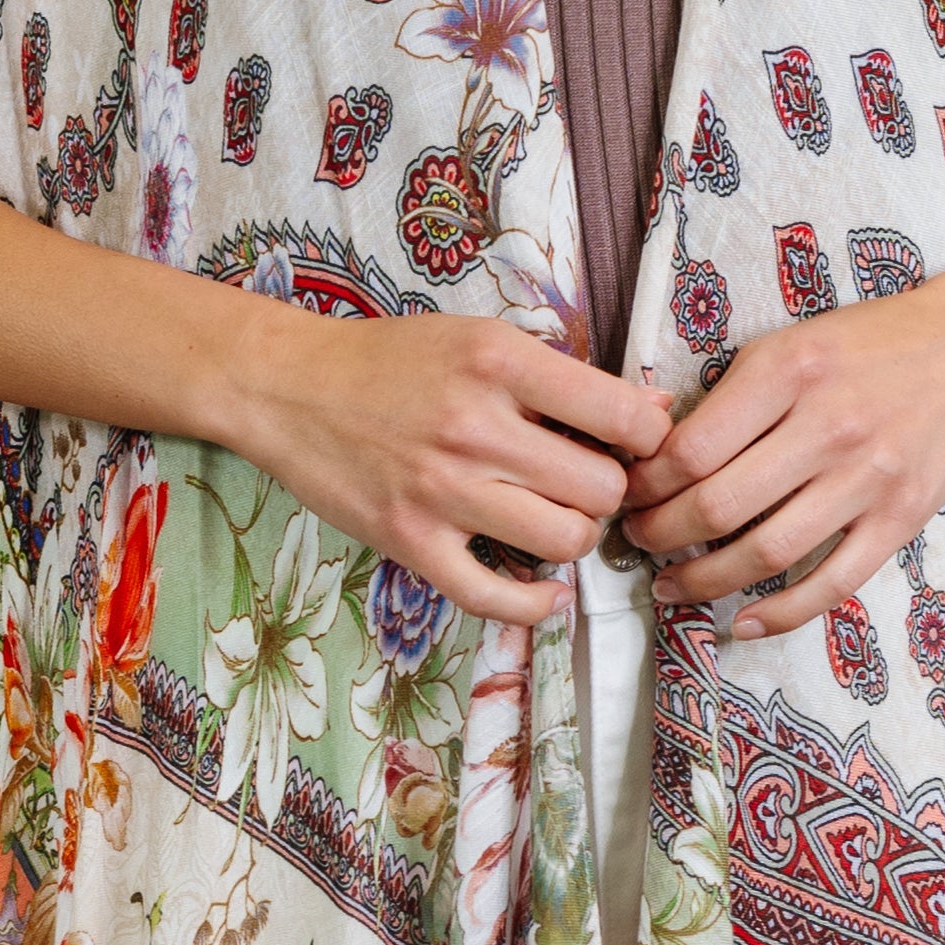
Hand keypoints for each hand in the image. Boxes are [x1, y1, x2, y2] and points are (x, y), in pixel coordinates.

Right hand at [231, 307, 677, 621]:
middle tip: (586, 485)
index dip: (646, 439)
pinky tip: (545, 590)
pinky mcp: (411, 541)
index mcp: (499, 363)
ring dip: (575, 538)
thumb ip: (563, 377)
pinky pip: (496, 598)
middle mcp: (475, 427)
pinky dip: (535, 604)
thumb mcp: (480, 341)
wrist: (289, 389)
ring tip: (556, 520)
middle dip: (608, 492)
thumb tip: (655, 411)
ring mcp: (441, 490)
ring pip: (565, 540)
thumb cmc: (391, 361)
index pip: (622, 417)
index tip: (632, 446)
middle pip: (601, 488)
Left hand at [621, 276, 944, 633]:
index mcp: (790, 371)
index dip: (646, 484)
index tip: (630, 494)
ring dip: (703, 580)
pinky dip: (780, 614)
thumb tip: (654, 450)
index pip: (691, 449)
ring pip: (766, 553)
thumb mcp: (789, 344)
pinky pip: (832, 583)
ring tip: (670, 584)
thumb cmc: (867, 345)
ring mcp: (869, 478)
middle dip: (660, 534)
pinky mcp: (901, 518)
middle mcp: (829, 426)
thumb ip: (729, 395)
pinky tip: (740, 622)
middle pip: (719, 506)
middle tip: (637, 540)